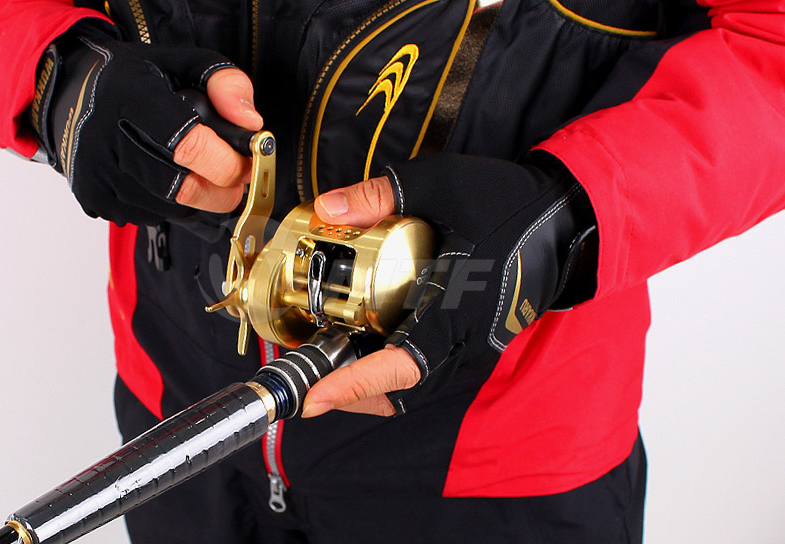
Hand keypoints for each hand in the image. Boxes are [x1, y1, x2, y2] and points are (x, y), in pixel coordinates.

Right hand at [31, 26, 262, 224]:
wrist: (67, 94)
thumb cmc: (130, 78)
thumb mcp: (181, 61)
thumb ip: (226, 83)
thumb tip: (251, 122)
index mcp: (131, 98)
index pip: (190, 146)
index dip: (228, 163)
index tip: (248, 162)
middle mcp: (106, 139)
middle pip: (183, 188)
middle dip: (223, 191)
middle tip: (235, 177)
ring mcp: (97, 173)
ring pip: (171, 209)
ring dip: (198, 199)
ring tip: (198, 171)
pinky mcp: (93, 198)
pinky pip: (150, 216)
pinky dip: (170, 205)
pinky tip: (166, 177)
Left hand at [304, 153, 598, 415]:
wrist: (568, 216)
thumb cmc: (513, 203)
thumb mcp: (445, 183)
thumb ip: (385, 194)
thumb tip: (329, 208)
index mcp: (461, 309)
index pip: (403, 366)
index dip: (355, 385)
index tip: (316, 396)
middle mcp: (469, 339)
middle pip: (404, 391)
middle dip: (353, 394)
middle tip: (309, 383)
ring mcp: (475, 344)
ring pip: (416, 385)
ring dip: (372, 385)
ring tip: (330, 369)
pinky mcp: (475, 338)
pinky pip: (429, 368)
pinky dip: (393, 370)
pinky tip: (369, 346)